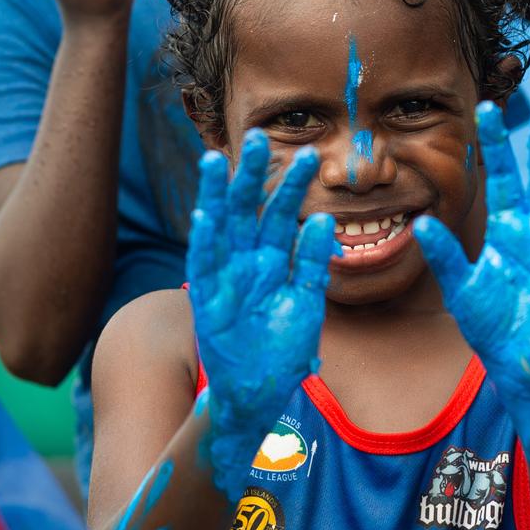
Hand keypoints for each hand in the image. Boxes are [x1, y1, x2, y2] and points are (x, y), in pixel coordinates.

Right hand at [187, 129, 335, 496]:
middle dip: (252, 174)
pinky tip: (205, 214)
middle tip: (260, 136)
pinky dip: (204, 242)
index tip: (309, 155)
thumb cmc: (284, 350)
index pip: (282, 213)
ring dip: (217, 195)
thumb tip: (325, 220)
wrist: (259, 393)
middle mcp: (246, 261)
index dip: (293, 185)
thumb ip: (313, 265)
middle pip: (247, 209)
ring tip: (217, 160)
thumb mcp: (308, 306)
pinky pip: (203, 267)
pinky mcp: (206, 300)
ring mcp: (224, 278)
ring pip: (219, 227)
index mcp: (274, 260)